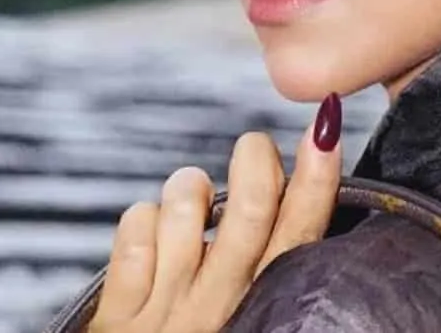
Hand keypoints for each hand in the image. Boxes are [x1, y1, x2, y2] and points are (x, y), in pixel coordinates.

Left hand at [87, 94, 343, 332]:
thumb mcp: (259, 328)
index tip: (324, 128)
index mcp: (270, 316)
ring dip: (189, 190)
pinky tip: (149, 241)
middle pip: (247, 217)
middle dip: (256, 164)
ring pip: (184, 214)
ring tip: (191, 196)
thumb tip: (291, 198)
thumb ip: (272, 277)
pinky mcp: (117, 322)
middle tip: (253, 146)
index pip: (302, 240)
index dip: (317, 180)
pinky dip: (142, 223)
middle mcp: (220, 315)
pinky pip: (132, 237)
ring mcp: (165, 318)